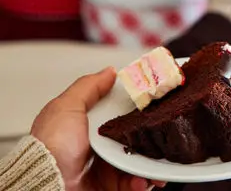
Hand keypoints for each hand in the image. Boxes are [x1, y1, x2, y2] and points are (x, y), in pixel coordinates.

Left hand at [31, 67, 165, 190]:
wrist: (47, 181)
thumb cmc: (51, 146)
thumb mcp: (66, 107)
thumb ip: (88, 87)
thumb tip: (109, 72)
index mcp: (90, 127)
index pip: (122, 115)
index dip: (140, 113)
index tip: (155, 109)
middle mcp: (99, 148)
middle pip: (136, 139)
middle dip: (152, 140)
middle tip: (162, 138)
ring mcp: (106, 169)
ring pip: (140, 163)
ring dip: (150, 164)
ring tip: (153, 164)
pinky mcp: (110, 187)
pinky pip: (135, 184)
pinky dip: (143, 182)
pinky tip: (142, 179)